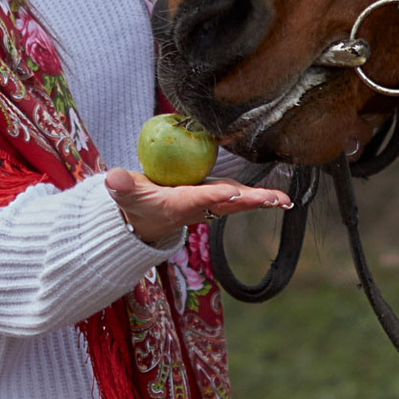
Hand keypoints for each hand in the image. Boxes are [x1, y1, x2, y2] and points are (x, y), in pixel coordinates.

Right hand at [105, 169, 293, 246]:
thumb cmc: (136, 203)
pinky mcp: (217, 199)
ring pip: (239, 201)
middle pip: (228, 204)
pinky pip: (241, 197)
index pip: (198, 198)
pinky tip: (281, 197)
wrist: (145, 220)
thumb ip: (121, 186)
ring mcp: (211, 205)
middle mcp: (199, 208)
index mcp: (179, 205)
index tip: (231, 191)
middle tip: (276, 199)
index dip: (214, 195)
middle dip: (251, 201)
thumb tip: (112, 178)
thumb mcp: (126, 195)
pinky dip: (261, 197)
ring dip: (262, 200)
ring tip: (286, 200)